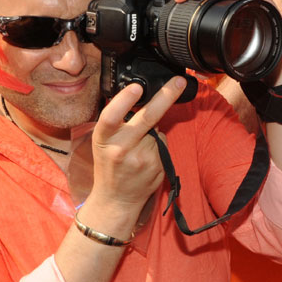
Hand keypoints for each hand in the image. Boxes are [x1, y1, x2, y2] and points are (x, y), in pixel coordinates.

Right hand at [87, 77, 185, 215]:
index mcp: (103, 138)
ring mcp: (142, 159)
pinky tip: (147, 158)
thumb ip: (117, 122)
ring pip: (158, 131)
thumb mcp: (103, 141)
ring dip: (153, 132)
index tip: (138, 86)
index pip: (111, 116)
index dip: (124, 100)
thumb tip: (140, 95)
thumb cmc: (109, 164)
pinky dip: (158, 145)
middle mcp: (121, 148)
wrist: (116, 199)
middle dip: (166, 96)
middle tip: (179, 82)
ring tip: (139, 148)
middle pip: (147, 118)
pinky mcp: (157, 166)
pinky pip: (164, 144)